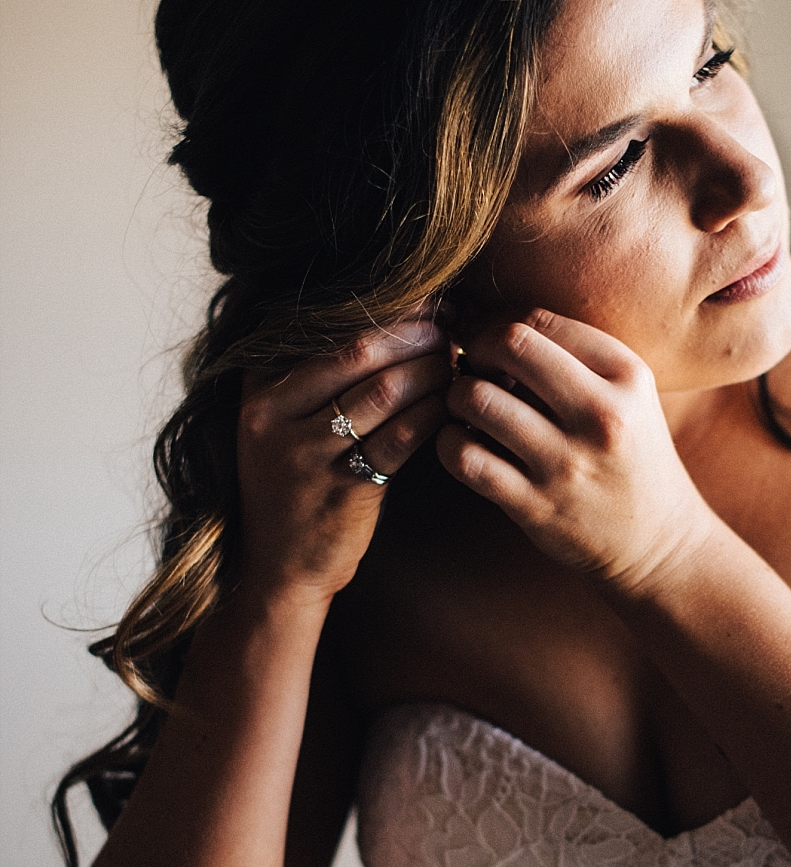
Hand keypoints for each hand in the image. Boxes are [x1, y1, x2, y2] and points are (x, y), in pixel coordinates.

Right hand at [237, 316, 450, 606]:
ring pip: (382, 392)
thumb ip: (318, 375)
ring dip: (429, 371)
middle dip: (414, 334)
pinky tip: (449, 407)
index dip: (386, 309)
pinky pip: (398, 440)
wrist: (280, 566)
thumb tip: (393, 318)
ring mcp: (303, 454)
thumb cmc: (297, 484)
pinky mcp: (339, 490)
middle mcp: (272, 415)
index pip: (328, 327)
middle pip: (358, 351)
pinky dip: (430, 416)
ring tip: (456, 361)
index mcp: (259, 387)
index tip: (428, 300)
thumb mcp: (284, 423)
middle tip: (452, 327)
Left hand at [436, 309, 717, 590]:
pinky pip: (467, 458)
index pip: (539, 320)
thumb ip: (575, 355)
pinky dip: (449, 443)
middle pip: (508, 344)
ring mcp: (567, 464)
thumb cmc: (632, 456)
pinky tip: (460, 443)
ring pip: (478, 399)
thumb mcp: (629, 395)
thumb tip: (493, 324)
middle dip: (473, 348)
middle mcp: (601, 415)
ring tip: (464, 407)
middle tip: (469, 366)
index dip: (498, 323)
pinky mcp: (537, 506)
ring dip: (456, 396)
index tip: (489, 342)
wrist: (660, 542)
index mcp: (626, 376)